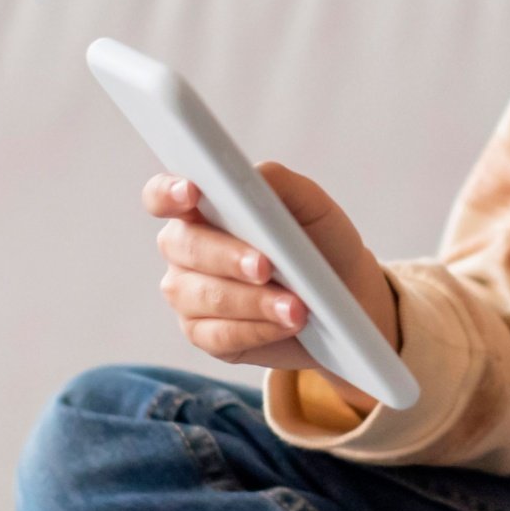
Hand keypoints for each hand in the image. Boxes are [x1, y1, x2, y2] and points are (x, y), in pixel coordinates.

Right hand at [145, 161, 401, 411]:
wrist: (347, 299)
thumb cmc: (322, 244)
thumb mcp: (313, 206)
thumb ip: (278, 183)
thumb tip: (249, 175)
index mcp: (202, 209)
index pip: (162, 195)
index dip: (168, 193)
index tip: (191, 193)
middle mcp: (186, 249)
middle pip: (183, 246)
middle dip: (227, 256)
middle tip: (266, 266)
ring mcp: (189, 295)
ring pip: (203, 296)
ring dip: (253, 301)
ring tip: (295, 306)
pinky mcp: (205, 335)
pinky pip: (219, 335)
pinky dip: (257, 329)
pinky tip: (286, 324)